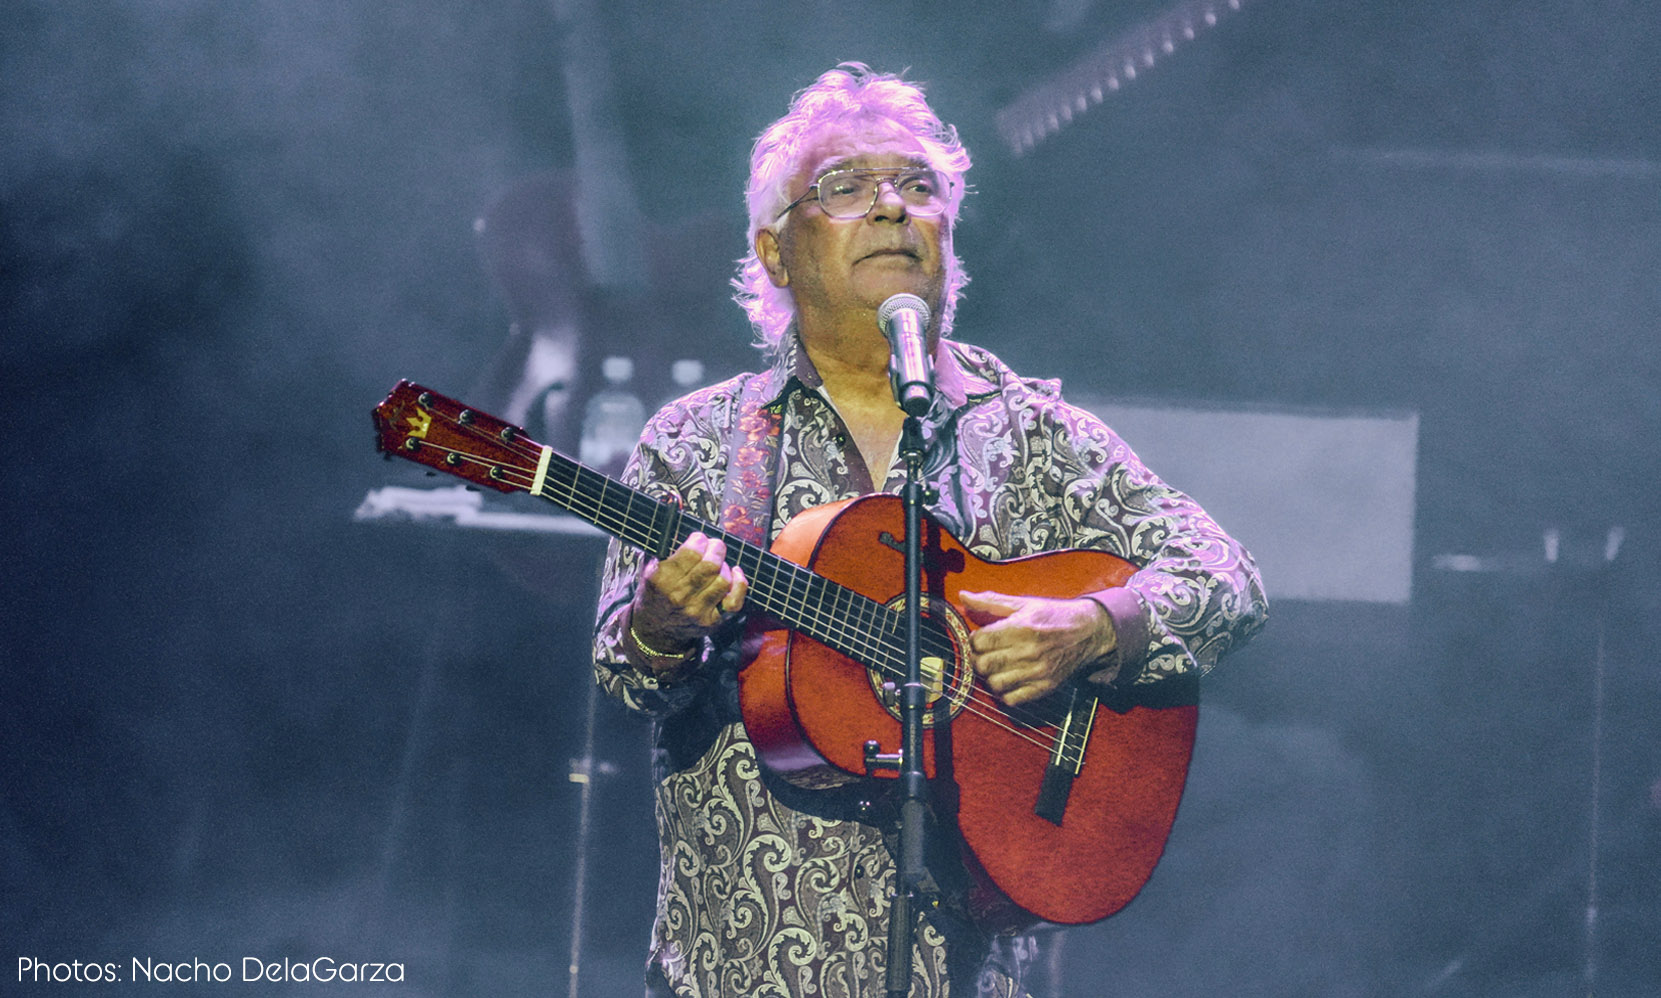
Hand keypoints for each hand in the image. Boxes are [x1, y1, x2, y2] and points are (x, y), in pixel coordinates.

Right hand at [628, 532, 747, 669]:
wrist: (655, 630)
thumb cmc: (655, 592)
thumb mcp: (650, 566)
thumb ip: (663, 540)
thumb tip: (676, 505)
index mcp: (661, 579)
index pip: (692, 552)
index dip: (700, 540)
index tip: (699, 539)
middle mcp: (679, 596)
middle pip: (711, 564)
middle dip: (716, 548)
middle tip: (714, 546)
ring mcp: (696, 611)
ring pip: (723, 580)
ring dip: (724, 566)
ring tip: (717, 564)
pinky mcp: (711, 620)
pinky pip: (734, 601)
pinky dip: (739, 583)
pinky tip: (734, 573)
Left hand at [960, 590, 1116, 706]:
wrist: (1088, 632)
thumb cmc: (1053, 615)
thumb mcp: (1023, 603)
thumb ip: (991, 601)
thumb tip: (963, 596)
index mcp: (1021, 627)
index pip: (979, 641)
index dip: (975, 639)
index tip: (981, 637)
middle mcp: (1028, 651)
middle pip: (983, 664)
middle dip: (979, 658)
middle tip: (986, 653)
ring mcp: (1036, 672)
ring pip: (994, 684)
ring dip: (990, 676)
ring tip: (997, 666)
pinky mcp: (1044, 687)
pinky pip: (1011, 700)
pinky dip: (1004, 692)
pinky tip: (1009, 679)